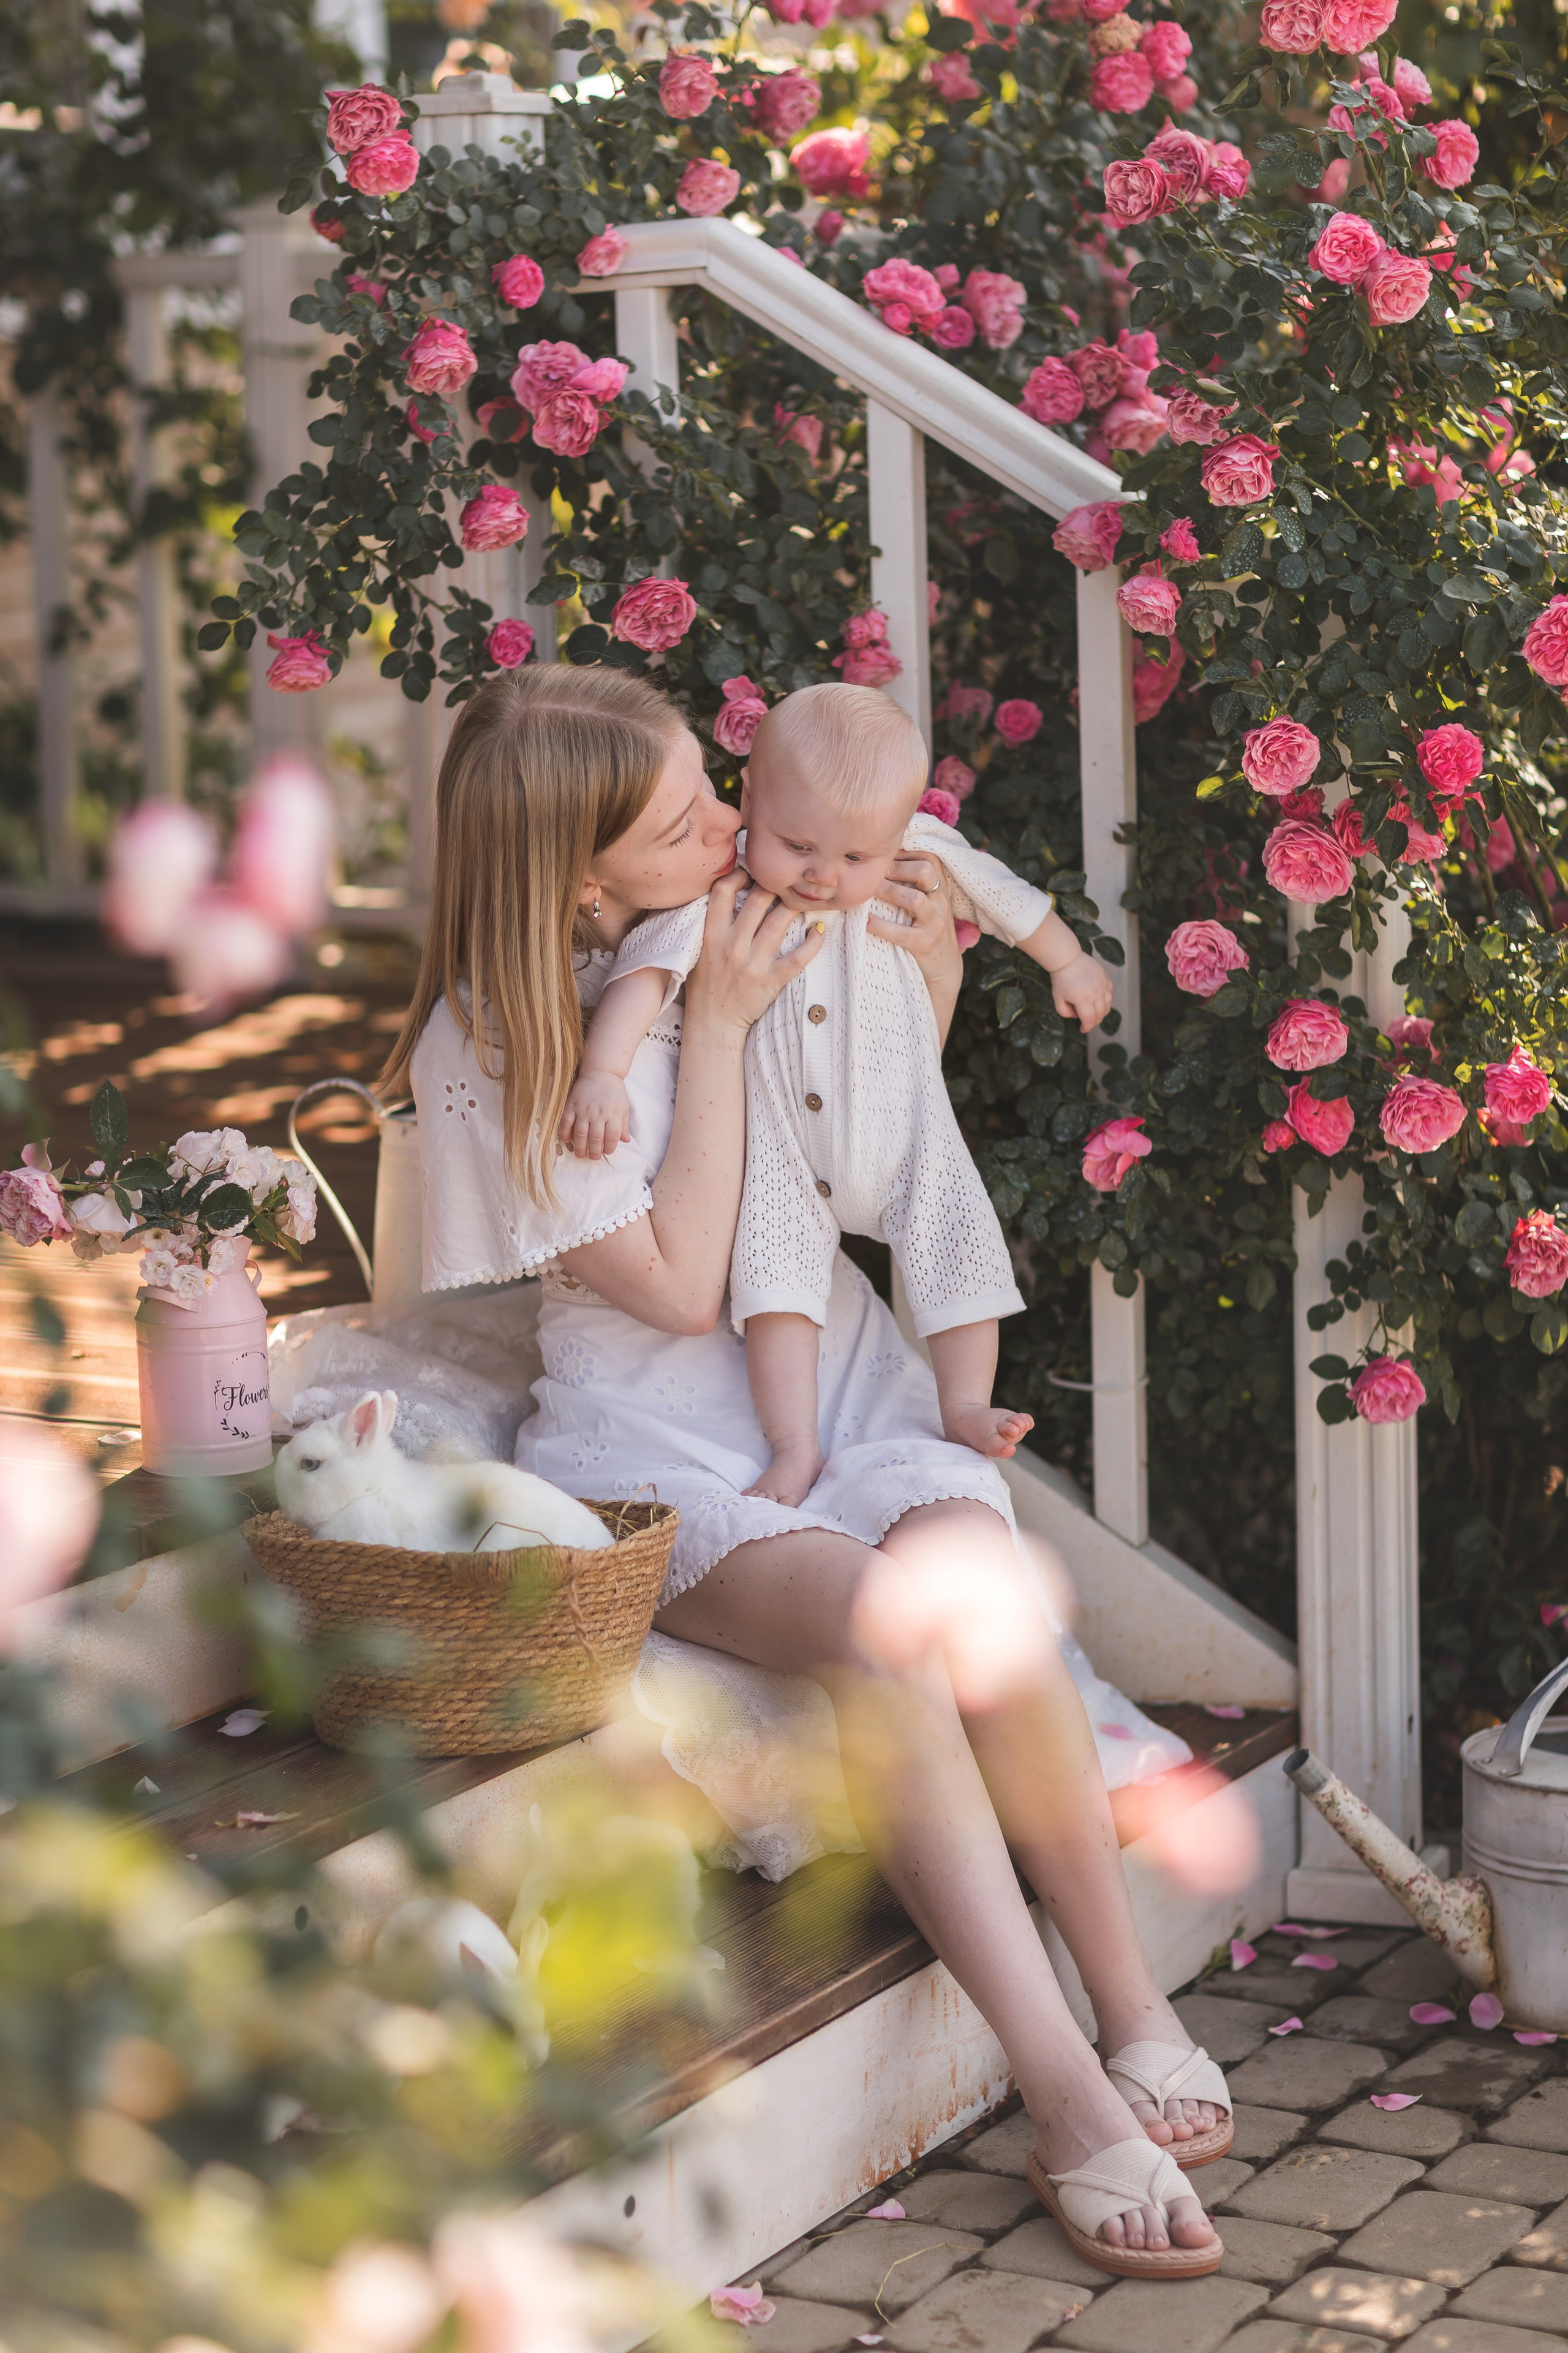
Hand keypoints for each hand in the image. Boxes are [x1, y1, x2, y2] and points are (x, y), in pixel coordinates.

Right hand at [559, 1070, 631, 1160]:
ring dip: (580, 1147)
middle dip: (594, 1151)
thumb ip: (623, 1125)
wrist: (600, 1072)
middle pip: (596, 1138)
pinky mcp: (572, 1105)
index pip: (612, 1136)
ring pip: (580, 1133)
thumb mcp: (623, 1107)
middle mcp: (598, 1113)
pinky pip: (566, 1122)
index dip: (610, 1147)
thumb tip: (626, 1141)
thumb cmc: (614, 1091)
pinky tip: (567, 1141)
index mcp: (613, 1114)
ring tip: (580, 1155)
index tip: (607, 1152)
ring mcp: (584, 1109)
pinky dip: (565, 1133)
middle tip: (593, 1157)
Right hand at [685, 867, 822, 1037]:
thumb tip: (728, 893)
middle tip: (782, 883)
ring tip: (801, 899)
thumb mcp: (699, 950)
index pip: (723, 891)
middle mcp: (732, 945)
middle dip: (772, 885)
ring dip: (793, 906)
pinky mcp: (771, 980)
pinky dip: (813, 942)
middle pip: (758, 900)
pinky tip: (819, 930)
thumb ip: (712, 924)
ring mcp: (753, 963)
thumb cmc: (705, 985)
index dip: (738, 875)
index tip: (749, 875)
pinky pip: (798, 957)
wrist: (712, 1024)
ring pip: (779, 922)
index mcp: (711, 935)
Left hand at [869, 852, 962, 1040]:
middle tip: (873, 870)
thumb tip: (881, 867)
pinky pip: (902, 933)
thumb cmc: (928, 934)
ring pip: (915, 900)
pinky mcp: (926, 945)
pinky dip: (881, 926)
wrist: (945, 973)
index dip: (907, 852)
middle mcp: (941, 904)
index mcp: (940, 891)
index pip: (930, 858)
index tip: (883, 853)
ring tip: (867, 891)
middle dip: (897, 867)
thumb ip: (913, 887)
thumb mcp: (928, 907)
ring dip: (889, 892)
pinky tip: (865, 921)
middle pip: (926, 871)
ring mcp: (935, 924)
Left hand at [1050, 949, 1113, 1033]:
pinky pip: (1110, 994)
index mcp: (1083, 999)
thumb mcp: (1057, 998)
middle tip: (1086, 1021)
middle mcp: (1096, 993)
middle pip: (1100, 1014)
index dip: (1087, 1028)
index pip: (1089, 1020)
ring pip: (1108, 1005)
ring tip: (1094, 1013)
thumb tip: (1076, 1016)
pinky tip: (1100, 1001)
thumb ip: (1065, 1012)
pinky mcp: (1106, 978)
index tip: (1082, 1029)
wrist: (1068, 958)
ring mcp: (1103, 985)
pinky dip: (1107, 1001)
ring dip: (1102, 1013)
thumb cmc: (1061, 978)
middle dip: (1093, 1022)